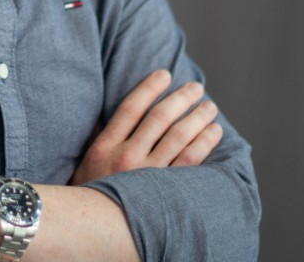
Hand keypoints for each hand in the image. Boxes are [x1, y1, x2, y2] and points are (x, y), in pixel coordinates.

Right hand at [71, 69, 221, 184]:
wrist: (92, 230)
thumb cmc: (91, 193)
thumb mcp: (89, 161)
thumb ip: (104, 136)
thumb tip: (124, 113)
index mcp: (106, 145)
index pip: (131, 107)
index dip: (149, 87)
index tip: (165, 73)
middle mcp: (127, 157)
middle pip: (159, 118)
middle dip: (180, 99)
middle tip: (196, 88)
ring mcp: (147, 175)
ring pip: (178, 137)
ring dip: (197, 118)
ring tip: (209, 107)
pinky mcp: (164, 193)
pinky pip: (189, 163)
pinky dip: (203, 143)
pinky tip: (213, 132)